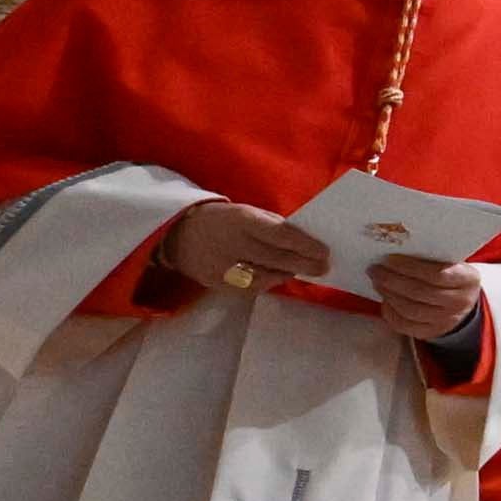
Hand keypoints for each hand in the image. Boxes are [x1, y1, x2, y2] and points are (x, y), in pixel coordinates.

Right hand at [160, 199, 332, 297]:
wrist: (177, 235)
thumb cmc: (222, 220)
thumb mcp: (246, 212)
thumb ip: (272, 225)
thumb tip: (304, 240)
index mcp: (240, 220)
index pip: (279, 234)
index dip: (304, 244)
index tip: (324, 251)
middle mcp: (231, 244)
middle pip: (275, 258)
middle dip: (303, 264)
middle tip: (324, 267)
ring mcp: (222, 267)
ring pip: (265, 277)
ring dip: (287, 273)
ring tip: (302, 270)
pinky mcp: (217, 284)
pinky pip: (250, 288)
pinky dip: (268, 282)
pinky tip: (278, 276)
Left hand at [366, 253, 483, 346]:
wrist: (464, 301)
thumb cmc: (452, 274)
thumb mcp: (452, 262)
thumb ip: (432, 258)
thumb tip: (396, 252)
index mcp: (468, 280)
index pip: (437, 274)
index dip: (409, 267)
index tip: (389, 259)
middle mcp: (460, 302)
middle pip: (420, 292)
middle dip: (392, 280)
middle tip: (375, 270)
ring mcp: (446, 320)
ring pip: (410, 310)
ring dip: (388, 294)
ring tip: (377, 282)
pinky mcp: (431, 332)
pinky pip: (404, 325)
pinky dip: (390, 311)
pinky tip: (385, 299)